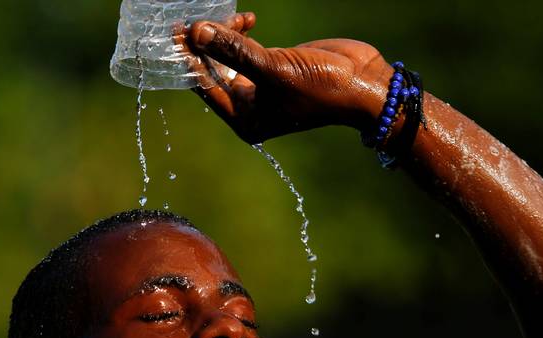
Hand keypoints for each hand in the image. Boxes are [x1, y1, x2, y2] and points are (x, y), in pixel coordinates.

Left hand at [185, 13, 389, 142]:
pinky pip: (245, 47)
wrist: (365, 83)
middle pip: (212, 70)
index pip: (204, 85)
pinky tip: (246, 18)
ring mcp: (260, 85)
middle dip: (203, 44)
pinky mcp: (273, 65)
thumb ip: (234, 50)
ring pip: (228, 56)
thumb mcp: (273, 68)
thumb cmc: (321, 87)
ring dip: (224, 34)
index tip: (177, 31)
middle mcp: (248, 105)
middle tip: (189, 18)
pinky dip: (240, 32)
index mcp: (244, 118)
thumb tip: (197, 32)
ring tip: (229, 15)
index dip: (188, 58)